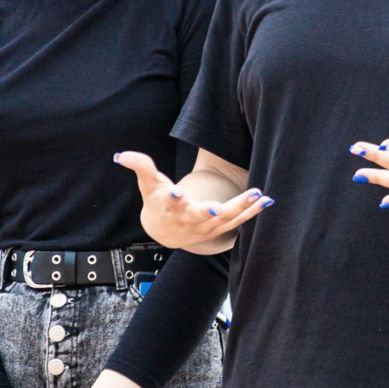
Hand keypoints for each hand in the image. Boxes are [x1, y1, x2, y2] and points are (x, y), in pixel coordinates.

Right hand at [115, 151, 271, 249]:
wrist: (166, 232)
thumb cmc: (158, 202)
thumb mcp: (148, 184)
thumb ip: (140, 166)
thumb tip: (121, 155)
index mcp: (168, 207)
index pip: (168, 204)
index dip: (172, 199)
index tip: (176, 193)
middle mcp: (187, 218)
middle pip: (199, 216)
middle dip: (208, 212)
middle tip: (218, 207)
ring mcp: (206, 225)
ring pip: (225, 219)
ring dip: (241, 208)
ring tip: (258, 194)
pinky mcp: (220, 227)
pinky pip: (238, 221)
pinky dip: (252, 212)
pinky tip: (267, 201)